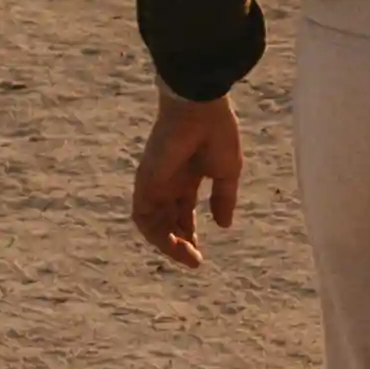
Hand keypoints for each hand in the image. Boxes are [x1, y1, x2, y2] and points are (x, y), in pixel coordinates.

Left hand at [131, 91, 242, 267]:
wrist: (200, 107)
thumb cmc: (217, 132)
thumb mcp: (227, 172)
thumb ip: (223, 198)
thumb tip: (224, 224)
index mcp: (187, 177)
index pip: (182, 213)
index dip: (189, 233)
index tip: (201, 254)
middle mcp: (167, 182)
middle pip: (167, 222)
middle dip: (179, 244)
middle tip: (195, 260)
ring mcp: (154, 183)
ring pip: (152, 224)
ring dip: (167, 244)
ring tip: (186, 256)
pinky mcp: (145, 182)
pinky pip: (142, 216)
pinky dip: (155, 233)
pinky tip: (174, 244)